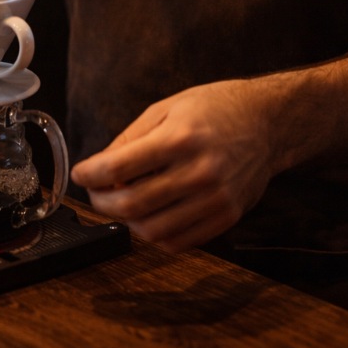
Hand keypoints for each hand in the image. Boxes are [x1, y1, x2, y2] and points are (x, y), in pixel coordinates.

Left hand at [70, 80, 274, 253]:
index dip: (91, 173)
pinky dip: (154, 234)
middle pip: (133, 204)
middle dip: (102, 200)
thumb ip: (132, 137)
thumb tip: (101, 165)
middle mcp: (199, 172)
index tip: (80, 173)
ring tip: (122, 202)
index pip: (121, 166)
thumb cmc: (215, 108)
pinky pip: (179, 241)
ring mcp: (215, 199)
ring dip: (127, 221)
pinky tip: (149, 215)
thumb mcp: (168, 106)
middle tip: (95, 190)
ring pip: (153, 230)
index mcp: (181, 138)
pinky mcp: (226, 217)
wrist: (267, 123)